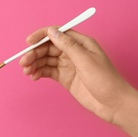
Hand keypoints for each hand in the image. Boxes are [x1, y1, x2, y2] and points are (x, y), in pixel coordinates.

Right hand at [19, 27, 135, 122]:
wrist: (114, 104)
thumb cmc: (106, 80)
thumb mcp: (86, 61)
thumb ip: (68, 46)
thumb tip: (51, 31)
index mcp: (81, 43)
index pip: (57, 33)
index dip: (41, 36)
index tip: (28, 42)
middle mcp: (73, 52)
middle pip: (49, 47)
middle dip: (35, 53)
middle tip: (23, 62)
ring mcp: (69, 65)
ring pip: (47, 60)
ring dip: (35, 64)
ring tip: (27, 72)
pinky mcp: (65, 78)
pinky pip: (49, 71)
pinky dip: (40, 73)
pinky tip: (34, 77)